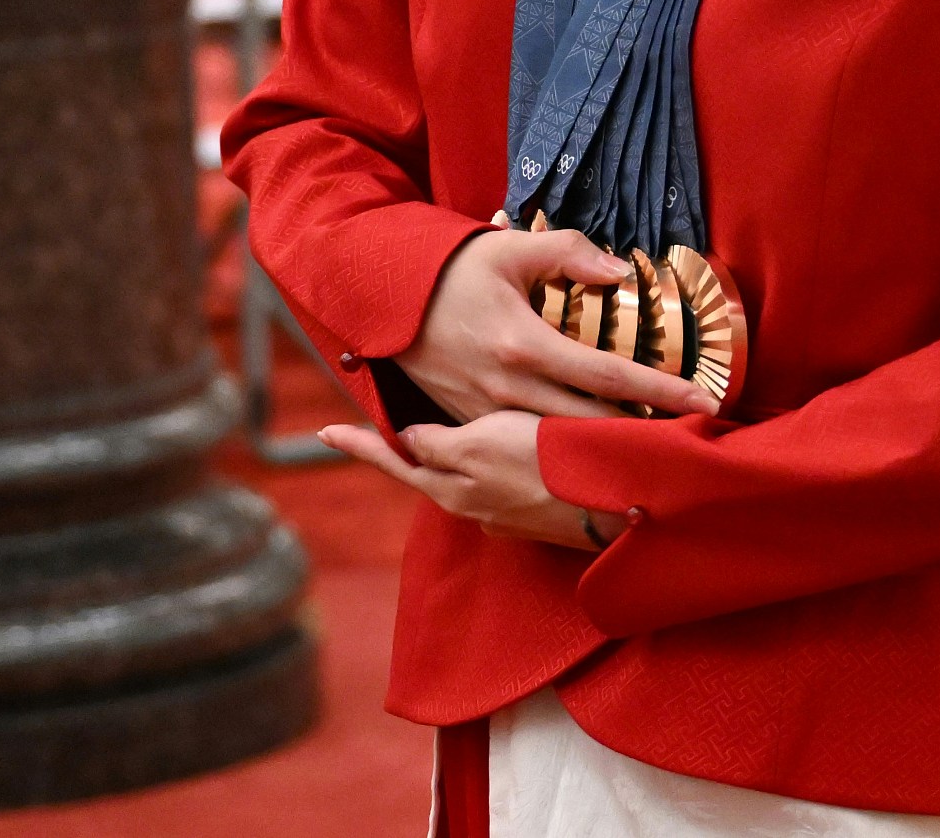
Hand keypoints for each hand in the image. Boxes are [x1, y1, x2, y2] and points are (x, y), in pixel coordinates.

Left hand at [318, 411, 627, 549]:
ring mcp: (504, 513)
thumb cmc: (546, 461)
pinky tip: (507, 445)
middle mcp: (471, 504)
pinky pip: (499, 484)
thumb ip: (440, 446)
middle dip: (403, 449)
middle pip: (427, 472)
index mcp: (452, 486)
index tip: (324, 431)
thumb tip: (409, 441)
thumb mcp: (483, 444)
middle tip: (371, 426)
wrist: (615, 505)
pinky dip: (492, 464)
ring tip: (444, 426)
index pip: (396, 460)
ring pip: (464, 478)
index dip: (361, 444)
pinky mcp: (534, 513)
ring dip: (451, 455)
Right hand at [395, 226, 717, 423]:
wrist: (382, 297)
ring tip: (653, 444)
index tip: (701, 400)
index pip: (608, 375)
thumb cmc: (452, 269)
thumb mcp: (509, 248)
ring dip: (605, 445)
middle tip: (690, 433)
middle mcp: (508, 390)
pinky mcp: (470, 423)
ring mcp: (486, 414)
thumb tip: (619, 271)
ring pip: (559, 442)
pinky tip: (593, 445)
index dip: (659, 389)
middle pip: (592, 424)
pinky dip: (563, 446)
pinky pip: (526, 443)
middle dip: (643, 433)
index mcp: (524, 345)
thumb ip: (569, 252)